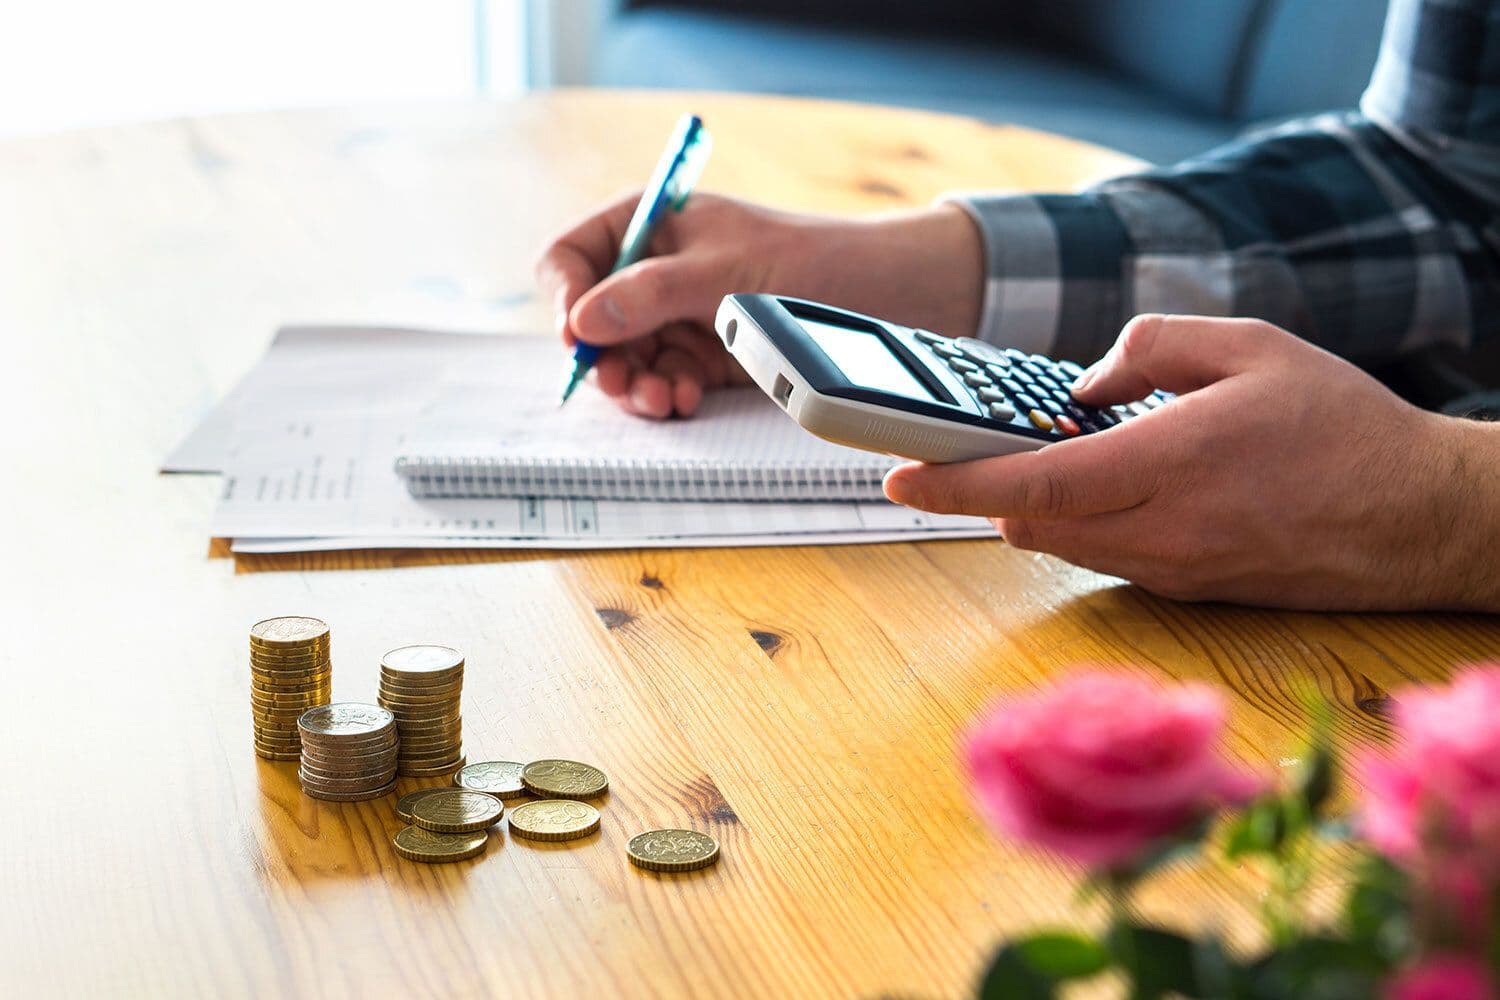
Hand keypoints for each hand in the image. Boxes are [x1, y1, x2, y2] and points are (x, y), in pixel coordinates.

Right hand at [535, 191, 982, 417]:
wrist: (886, 290)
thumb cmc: (809, 258)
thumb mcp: (723, 271)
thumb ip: (649, 294)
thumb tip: (583, 321)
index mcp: (650, 224)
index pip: (573, 255)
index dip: (565, 296)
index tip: (577, 336)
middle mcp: (656, 269)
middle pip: (594, 319)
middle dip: (604, 355)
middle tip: (622, 385)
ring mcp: (680, 315)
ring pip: (628, 358)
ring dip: (636, 384)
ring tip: (662, 400)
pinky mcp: (707, 354)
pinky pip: (665, 378)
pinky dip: (668, 394)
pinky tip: (685, 400)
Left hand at [883, 315, 1499, 610]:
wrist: (1420, 518)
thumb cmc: (1344, 426)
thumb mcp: (1253, 345)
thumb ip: (1153, 346)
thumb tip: (1083, 386)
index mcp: (1173, 464)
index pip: (1035, 487)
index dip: (956, 485)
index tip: (898, 477)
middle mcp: (1164, 532)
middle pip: (1030, 525)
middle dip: (987, 491)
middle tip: (967, 449)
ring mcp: (1174, 570)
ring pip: (1062, 546)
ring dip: (1035, 508)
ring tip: (1044, 457)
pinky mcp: (1189, 590)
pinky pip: (1105, 558)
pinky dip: (1082, 524)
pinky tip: (1108, 485)